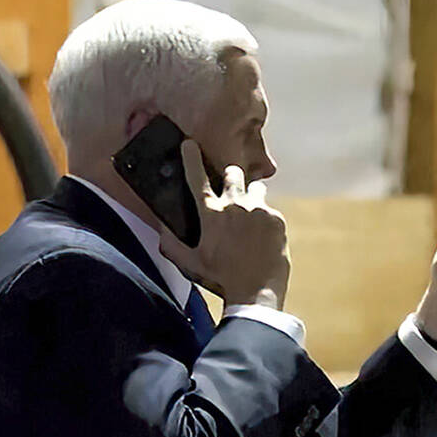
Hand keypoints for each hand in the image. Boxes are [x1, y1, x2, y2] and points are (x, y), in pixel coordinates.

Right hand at [153, 139, 288, 308]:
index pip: (196, 178)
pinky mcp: (276, 219)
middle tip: (231, 188)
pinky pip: (270, 211)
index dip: (191, 158)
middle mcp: (234, 205)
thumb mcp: (190, 264)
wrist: (255, 293)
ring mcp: (258, 210)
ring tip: (250, 216)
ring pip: (255, 188)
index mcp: (211, 214)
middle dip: (230, 176)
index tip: (189, 144)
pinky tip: (262, 239)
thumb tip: (160, 230)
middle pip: (233, 173)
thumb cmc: (220, 279)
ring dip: (251, 196)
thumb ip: (171, 244)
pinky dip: (265, 221)